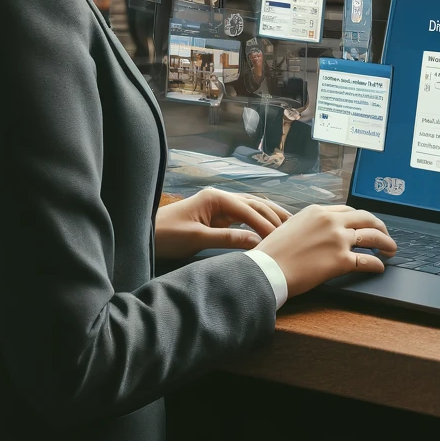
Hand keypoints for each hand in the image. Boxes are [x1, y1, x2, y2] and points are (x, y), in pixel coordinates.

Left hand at [154, 187, 289, 259]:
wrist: (145, 235)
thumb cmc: (166, 235)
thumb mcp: (196, 239)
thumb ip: (227, 238)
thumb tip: (256, 242)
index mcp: (214, 198)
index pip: (248, 209)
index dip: (265, 223)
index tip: (280, 238)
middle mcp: (219, 197)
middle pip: (254, 204)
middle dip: (274, 216)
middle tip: (294, 230)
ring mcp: (218, 206)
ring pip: (251, 208)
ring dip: (269, 217)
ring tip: (288, 228)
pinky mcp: (216, 216)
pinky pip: (242, 218)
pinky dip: (257, 223)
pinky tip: (269, 230)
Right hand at [254, 204, 396, 296]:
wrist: (266, 269)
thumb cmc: (272, 253)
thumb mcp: (289, 228)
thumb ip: (308, 227)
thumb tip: (317, 234)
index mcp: (317, 211)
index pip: (347, 210)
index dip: (360, 219)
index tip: (365, 225)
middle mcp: (330, 221)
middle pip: (366, 218)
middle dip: (380, 226)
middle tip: (385, 235)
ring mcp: (338, 239)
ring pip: (372, 236)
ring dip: (386, 243)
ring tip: (390, 250)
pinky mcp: (341, 260)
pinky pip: (367, 260)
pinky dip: (377, 264)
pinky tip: (379, 267)